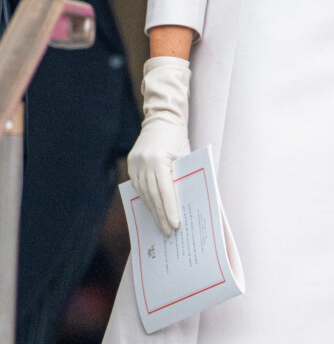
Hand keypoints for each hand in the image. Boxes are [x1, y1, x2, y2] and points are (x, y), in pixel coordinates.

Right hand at [128, 56, 190, 235]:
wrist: (161, 118)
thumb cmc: (178, 137)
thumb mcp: (184, 156)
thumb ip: (181, 176)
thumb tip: (183, 203)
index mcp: (158, 159)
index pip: (164, 190)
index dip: (169, 208)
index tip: (175, 224)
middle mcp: (143, 162)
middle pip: (153, 195)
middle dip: (161, 215)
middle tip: (169, 232)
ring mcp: (134, 163)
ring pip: (143, 193)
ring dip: (153, 211)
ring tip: (161, 226)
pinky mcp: (131, 164)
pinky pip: (138, 187)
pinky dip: (146, 199)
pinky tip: (152, 210)